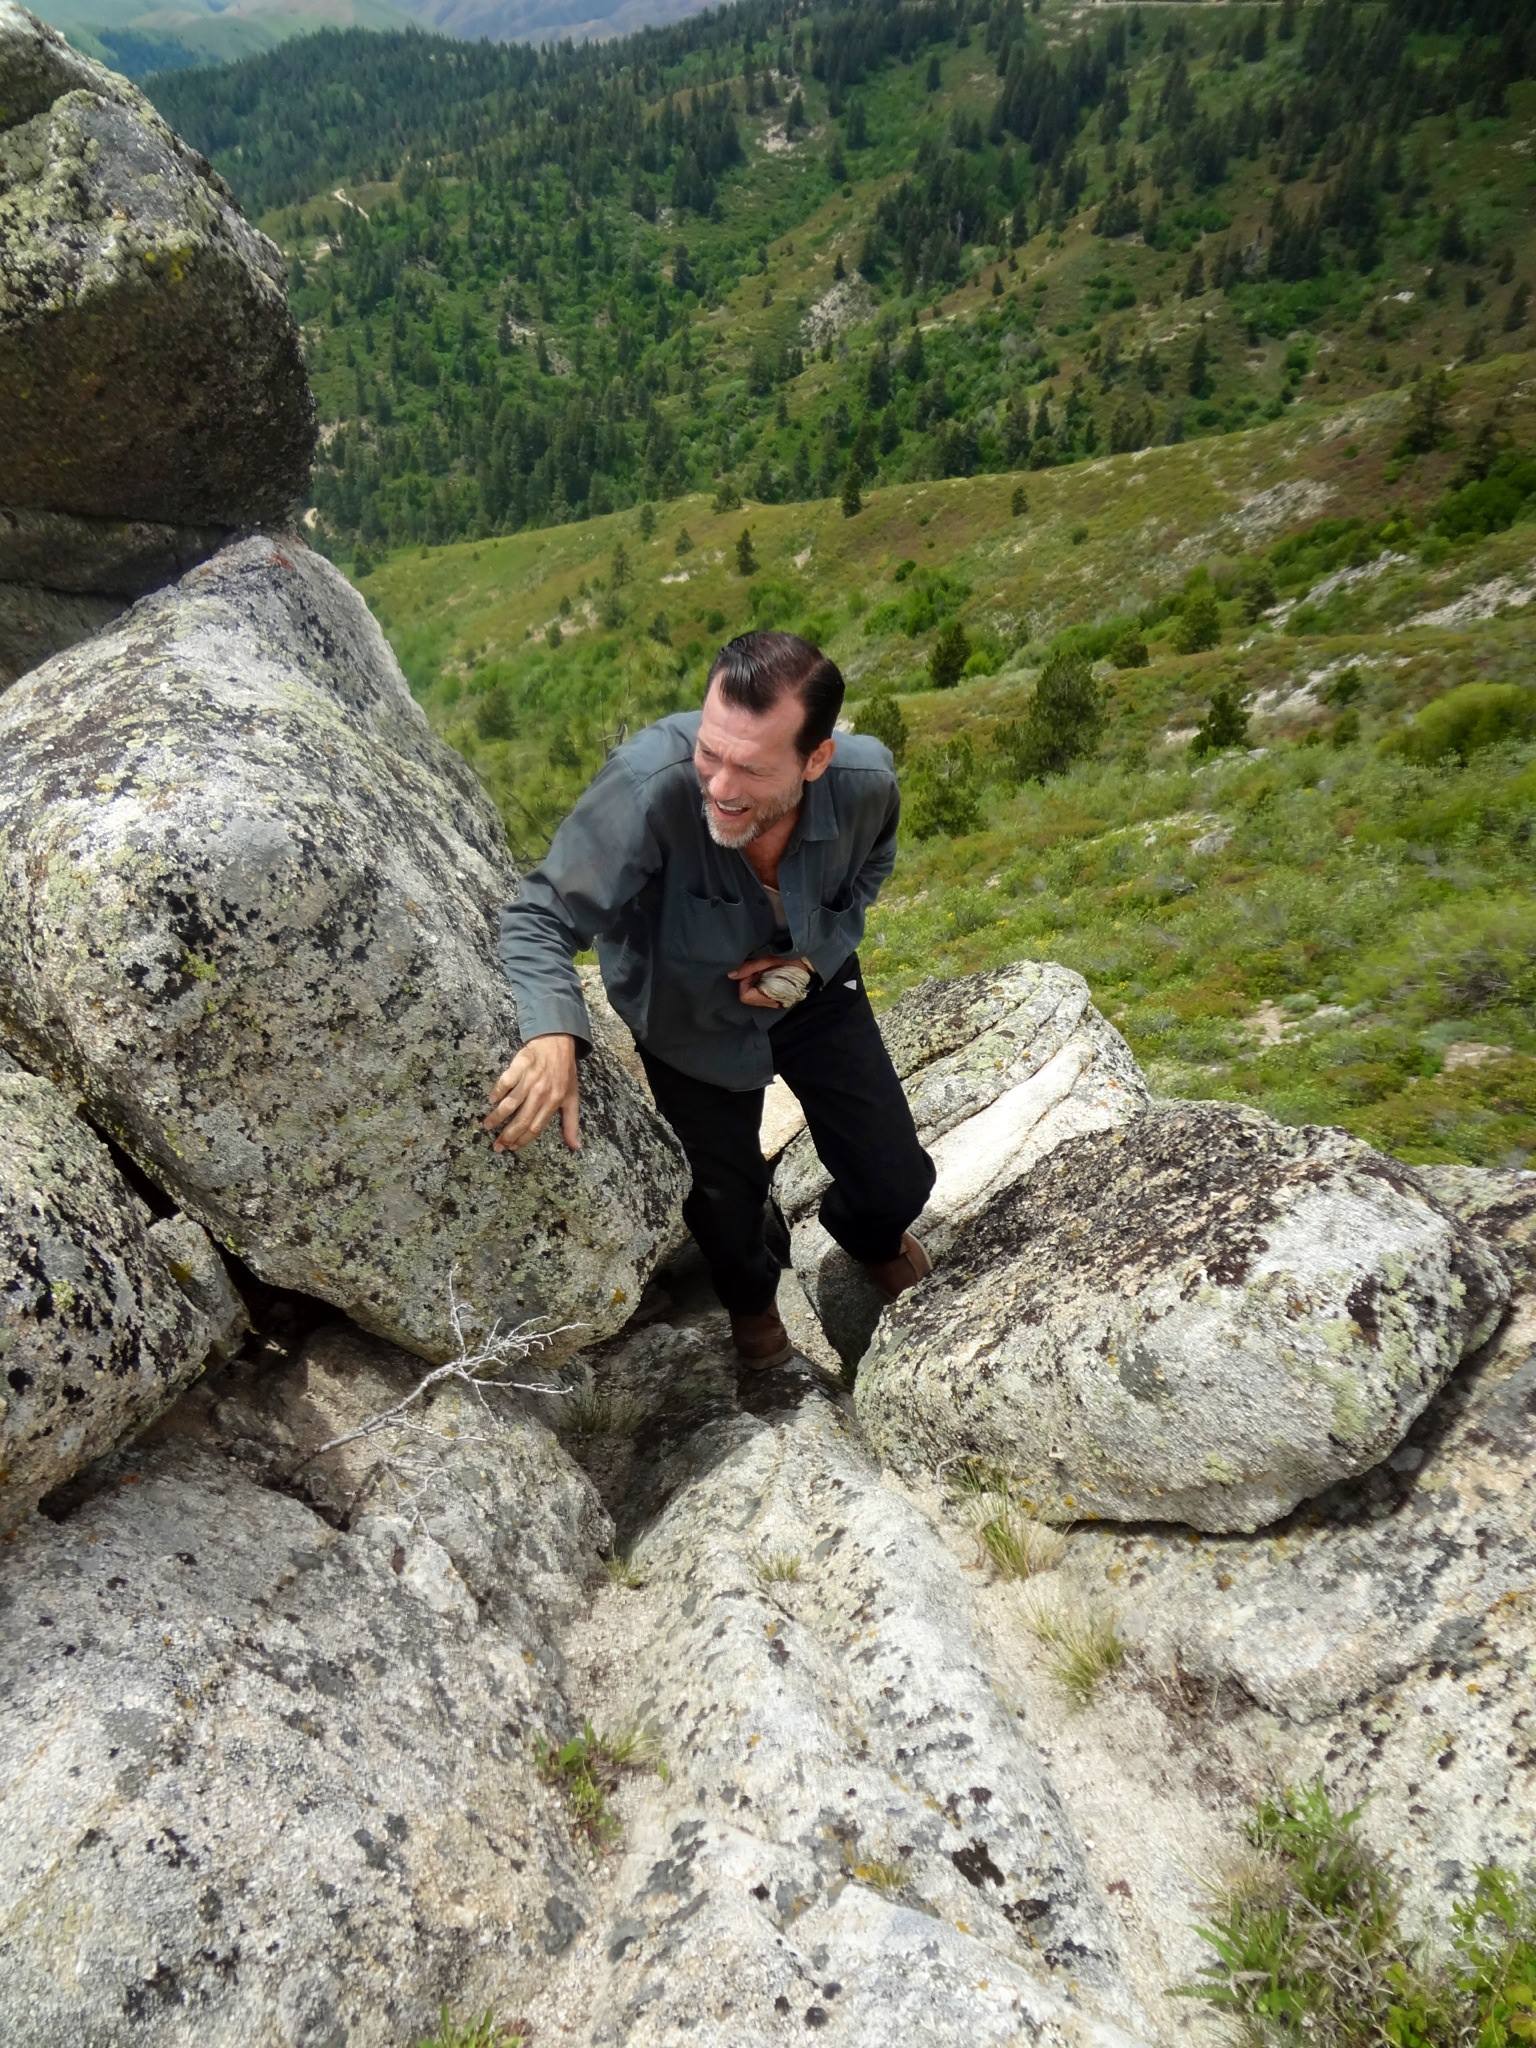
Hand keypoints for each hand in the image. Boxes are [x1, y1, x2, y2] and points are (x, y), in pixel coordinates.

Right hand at [483, 1034, 580, 1152]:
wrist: (558, 1042)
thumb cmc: (565, 1072)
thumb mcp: (572, 1098)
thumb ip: (571, 1124)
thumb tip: (575, 1147)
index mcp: (554, 1102)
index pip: (536, 1127)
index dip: (523, 1140)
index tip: (512, 1148)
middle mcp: (542, 1092)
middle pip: (522, 1119)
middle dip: (508, 1135)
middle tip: (497, 1145)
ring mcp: (530, 1078)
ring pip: (511, 1103)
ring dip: (498, 1116)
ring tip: (488, 1125)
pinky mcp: (521, 1065)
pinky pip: (506, 1081)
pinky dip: (498, 1092)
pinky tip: (492, 1100)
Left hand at [728, 955, 812, 1008]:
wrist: (815, 963)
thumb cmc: (795, 960)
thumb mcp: (772, 959)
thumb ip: (751, 967)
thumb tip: (731, 974)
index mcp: (772, 996)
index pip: (745, 996)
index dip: (745, 980)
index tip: (754, 969)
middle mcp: (773, 1004)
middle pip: (748, 996)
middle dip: (750, 980)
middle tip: (761, 968)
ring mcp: (776, 1002)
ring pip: (754, 996)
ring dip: (755, 981)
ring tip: (766, 970)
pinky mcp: (779, 998)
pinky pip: (762, 993)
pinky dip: (761, 983)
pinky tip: (770, 974)